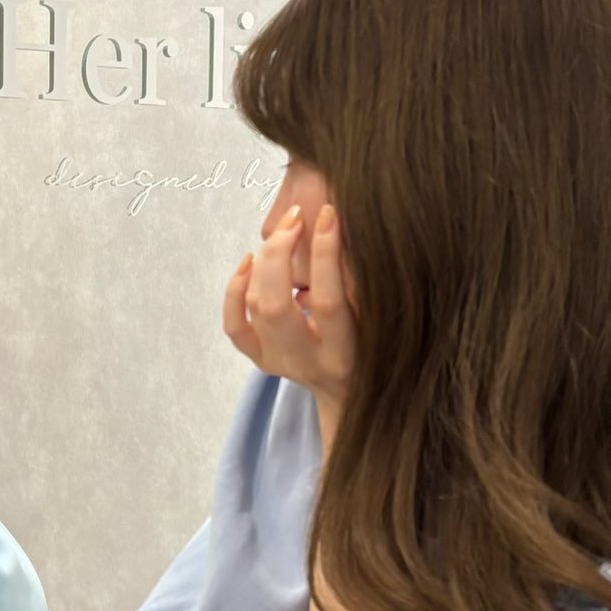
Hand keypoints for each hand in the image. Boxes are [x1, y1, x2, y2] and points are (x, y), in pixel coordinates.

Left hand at [224, 202, 355, 407]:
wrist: (353, 394)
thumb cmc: (372, 347)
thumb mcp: (377, 322)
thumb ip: (362, 287)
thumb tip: (340, 230)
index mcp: (343, 354)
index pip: (328, 301)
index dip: (326, 255)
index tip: (328, 215)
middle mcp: (306, 362)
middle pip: (275, 305)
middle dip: (279, 253)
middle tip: (296, 218)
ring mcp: (277, 362)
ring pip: (254, 307)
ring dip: (263, 262)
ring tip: (283, 231)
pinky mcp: (260, 360)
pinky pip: (234, 325)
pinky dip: (235, 290)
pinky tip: (249, 262)